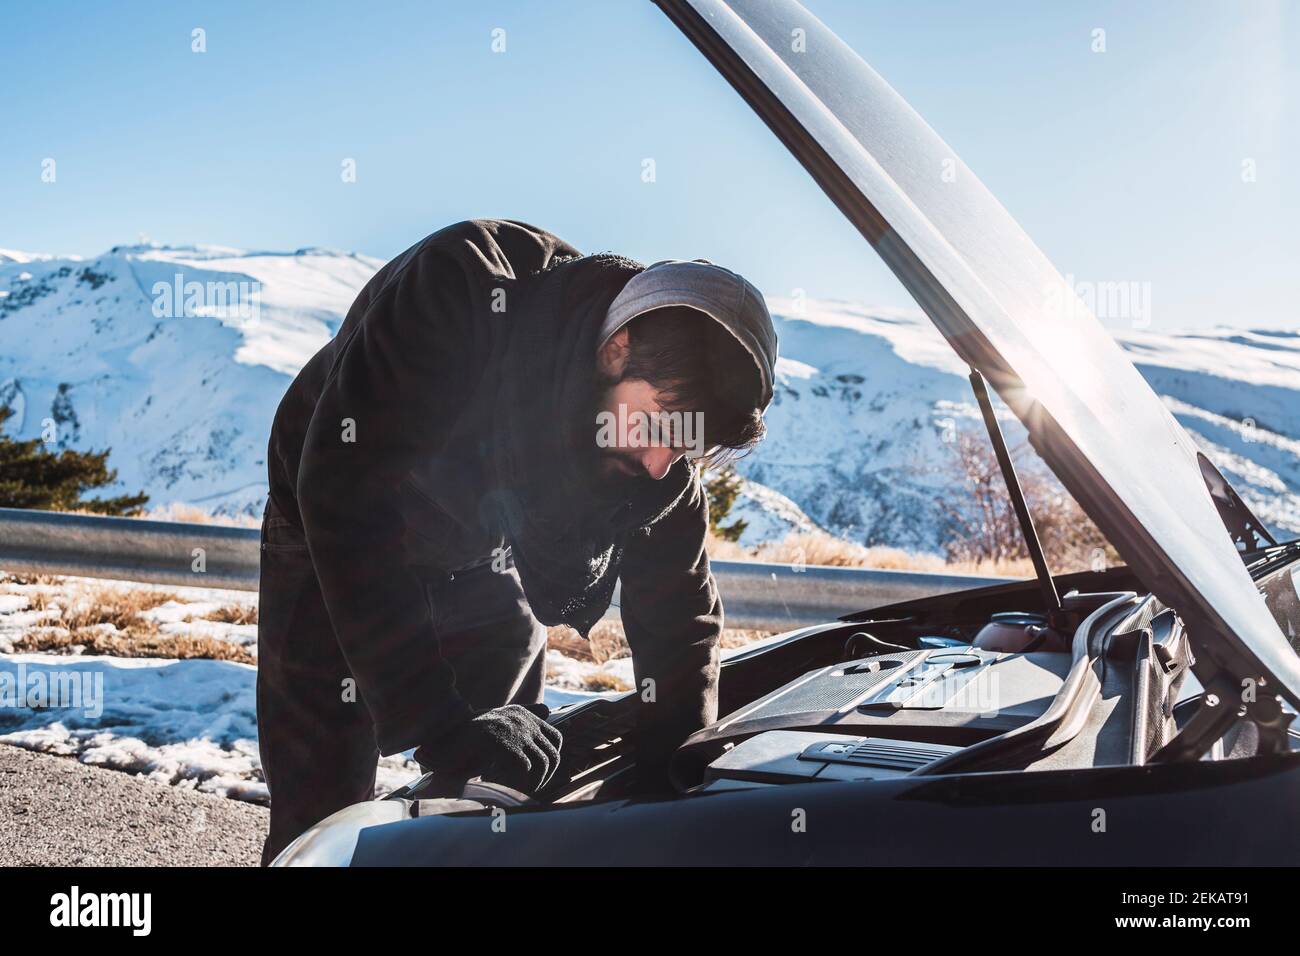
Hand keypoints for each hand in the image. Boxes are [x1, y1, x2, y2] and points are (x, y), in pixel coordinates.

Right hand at [416, 704, 562, 793]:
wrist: (441, 732)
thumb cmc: (466, 731)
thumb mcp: (496, 718)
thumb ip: (522, 713)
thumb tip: (547, 710)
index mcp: (521, 713)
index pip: (555, 737)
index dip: (551, 759)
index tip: (541, 775)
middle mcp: (522, 720)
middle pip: (552, 754)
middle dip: (545, 777)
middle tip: (531, 790)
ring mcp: (515, 730)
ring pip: (542, 763)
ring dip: (534, 782)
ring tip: (520, 792)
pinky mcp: (505, 742)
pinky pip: (525, 768)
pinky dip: (519, 781)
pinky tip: (506, 786)